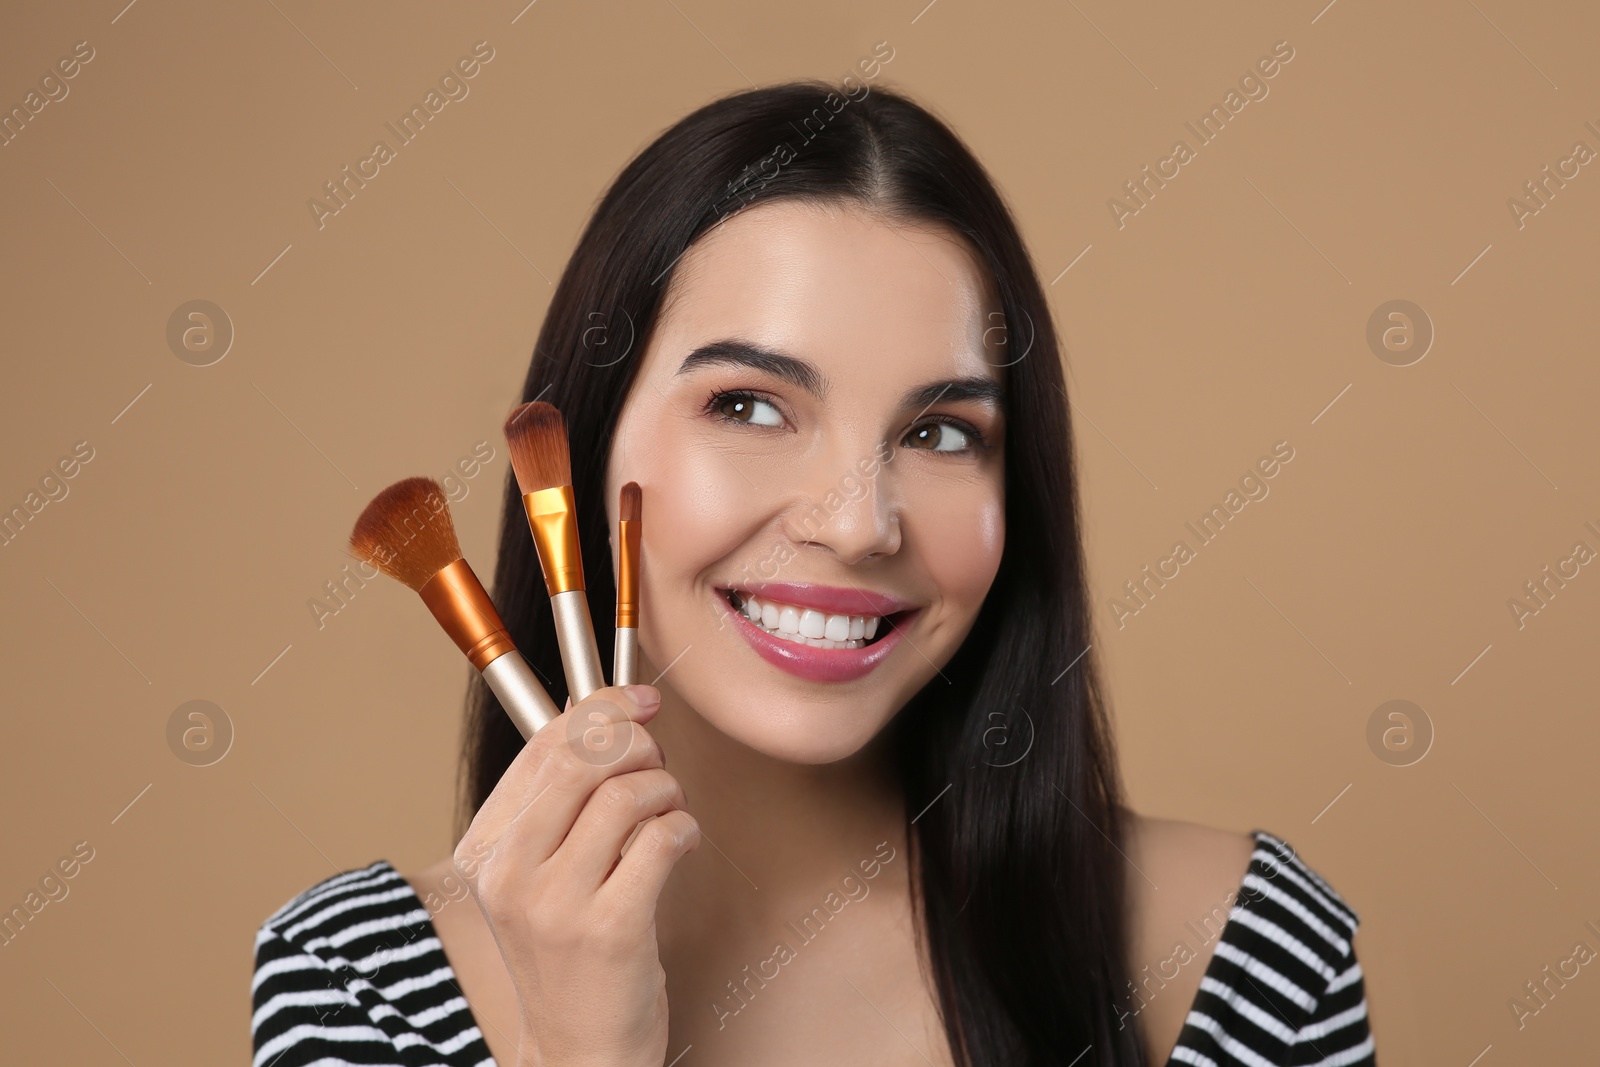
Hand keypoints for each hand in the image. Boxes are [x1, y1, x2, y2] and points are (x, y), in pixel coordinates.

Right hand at [453, 684, 698, 1066]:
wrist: (577, 1045)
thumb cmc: (568, 949)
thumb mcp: (540, 870)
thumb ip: (558, 795)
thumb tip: (598, 708)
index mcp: (486, 849)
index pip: (543, 746)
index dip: (603, 707)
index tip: (641, 699)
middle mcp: (511, 874)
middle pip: (585, 758)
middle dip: (638, 744)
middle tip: (658, 763)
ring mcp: (557, 904)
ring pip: (627, 795)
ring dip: (666, 789)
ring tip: (669, 810)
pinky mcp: (610, 929)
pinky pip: (663, 839)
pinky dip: (684, 828)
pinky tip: (680, 844)